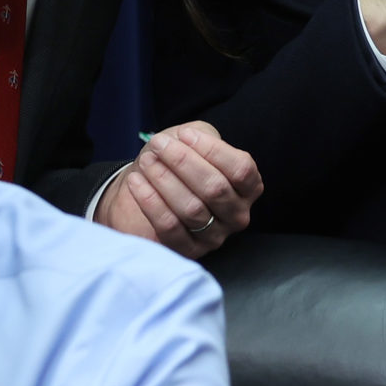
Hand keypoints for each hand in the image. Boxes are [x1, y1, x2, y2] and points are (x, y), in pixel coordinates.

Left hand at [94, 121, 261, 257]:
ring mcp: (215, 237)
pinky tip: (136, 181)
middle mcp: (237, 215)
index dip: (213, 150)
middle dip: (182, 162)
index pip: (241, 169)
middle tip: (158, 145)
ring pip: (191, 208)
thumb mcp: (196, 143)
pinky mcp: (188, 250)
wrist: (150, 192)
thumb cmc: (178, 164)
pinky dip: (150, 201)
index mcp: (249, 188)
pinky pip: (169, 227)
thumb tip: (188, 139)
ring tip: (146, 161)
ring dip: (164, 180)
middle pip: (215, 188)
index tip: (184, 135)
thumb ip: (200, 136)